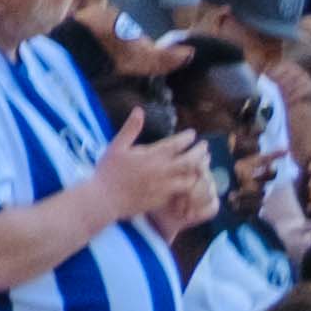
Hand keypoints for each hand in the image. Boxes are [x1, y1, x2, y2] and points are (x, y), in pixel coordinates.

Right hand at [93, 120, 215, 229]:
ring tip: (203, 164)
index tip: (192, 134)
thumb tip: (139, 109)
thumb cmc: (108, 171)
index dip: (188, 137)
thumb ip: (131, 128)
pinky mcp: (163, 200)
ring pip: (191, 178)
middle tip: (205, 147)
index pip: (178, 143)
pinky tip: (191, 181)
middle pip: (191, 161)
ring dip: (199, 170)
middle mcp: (162, 171)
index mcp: (152, 156)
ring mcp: (164, 187)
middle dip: (200, 152)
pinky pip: (183, 193)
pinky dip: (190, 185)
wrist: (104, 200)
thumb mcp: (116, 146)